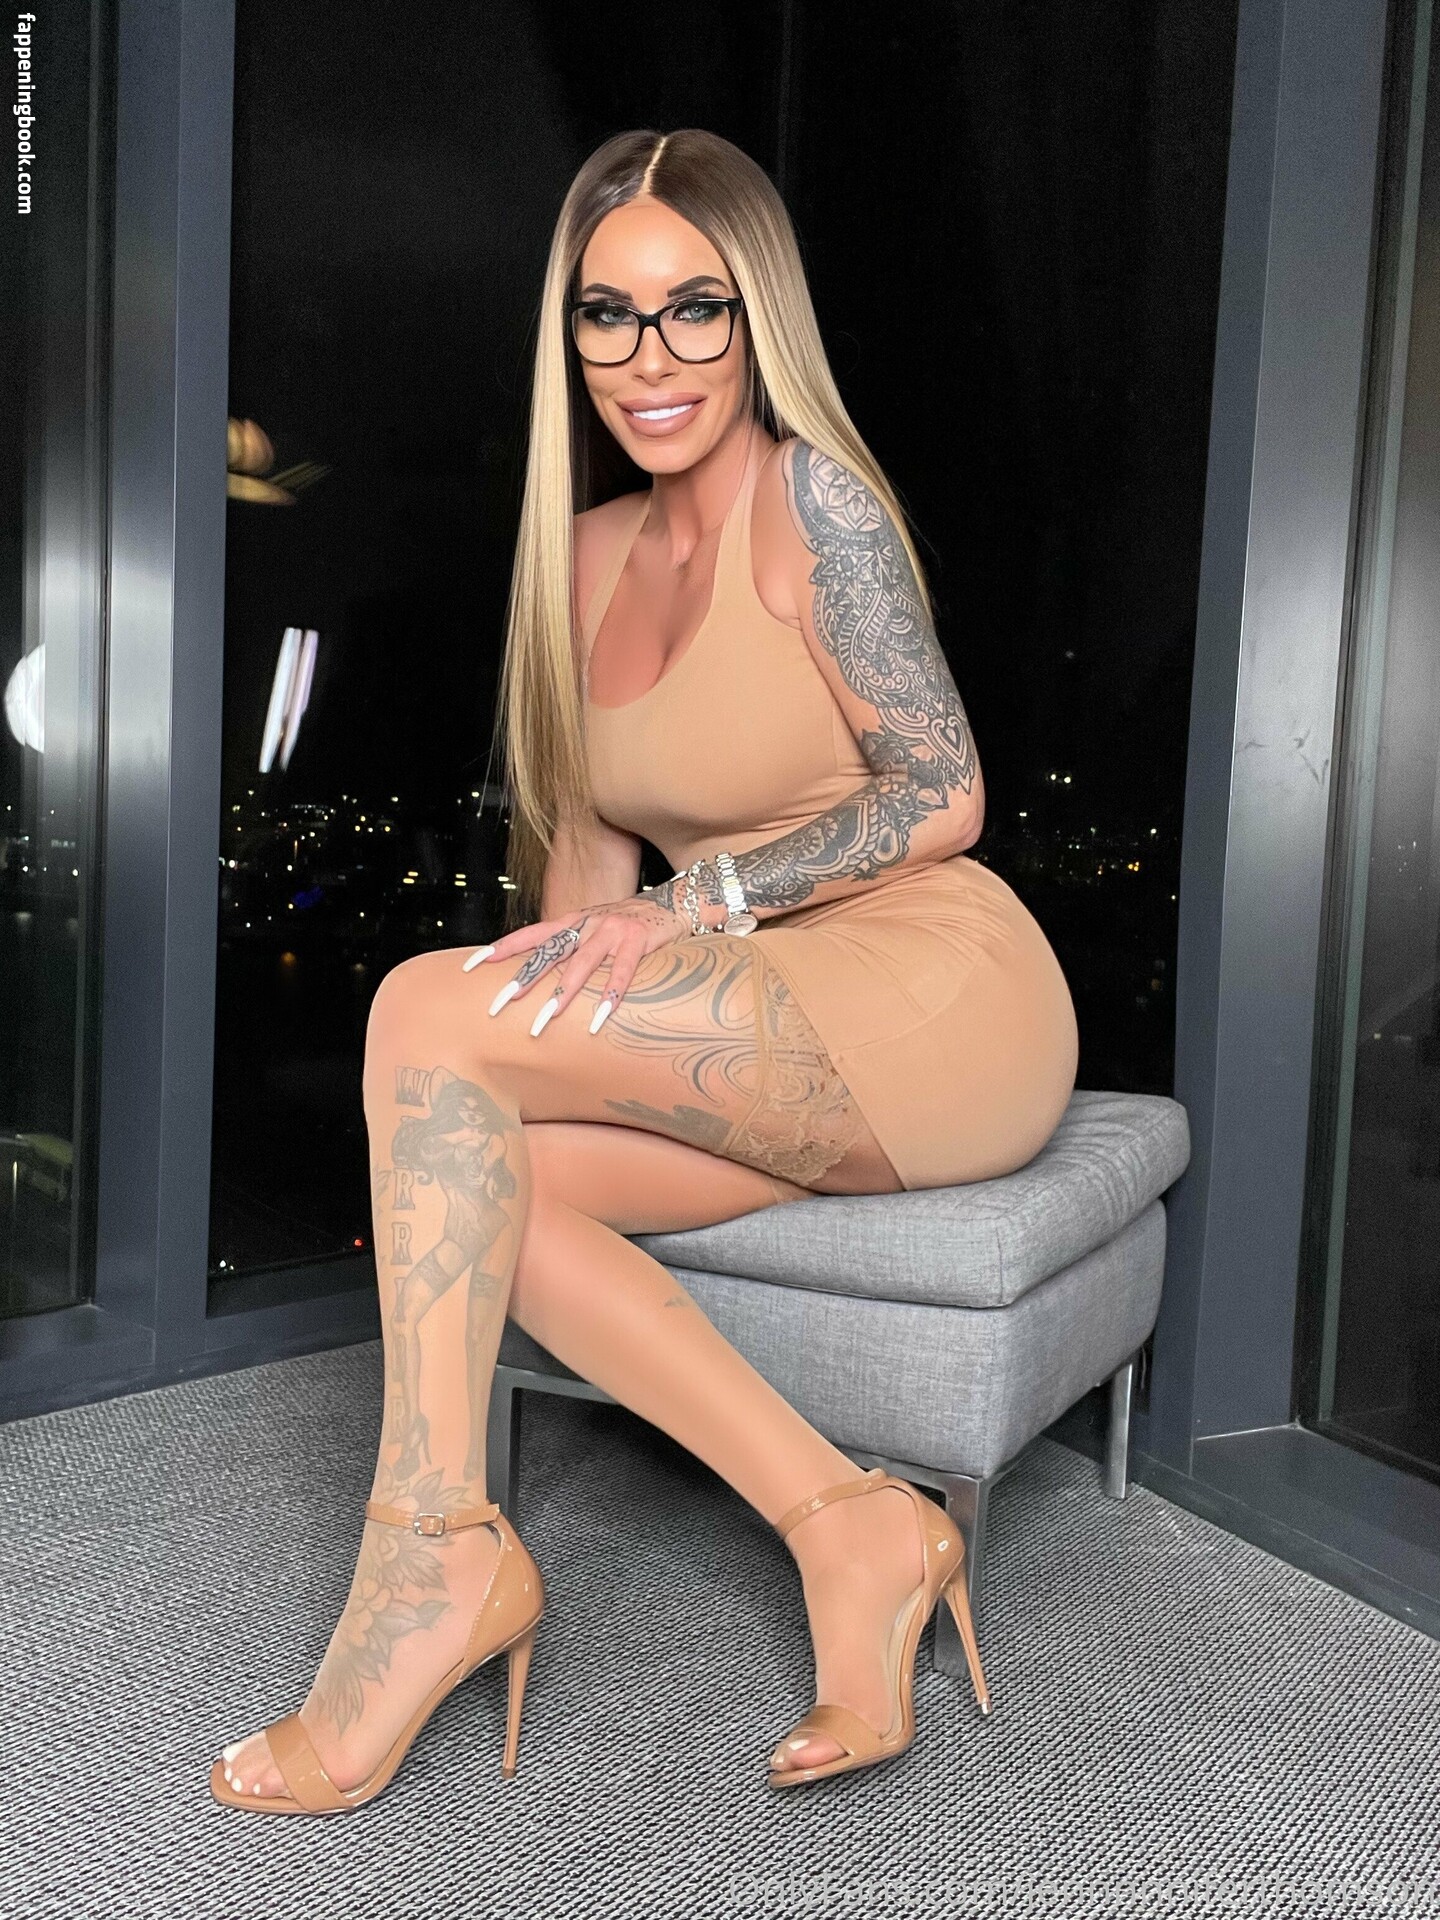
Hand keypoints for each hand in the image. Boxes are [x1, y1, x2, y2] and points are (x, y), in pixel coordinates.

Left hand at [459, 890, 697, 1035]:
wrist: (674, 902)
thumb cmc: (628, 924)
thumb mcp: (593, 929)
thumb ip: (570, 947)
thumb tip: (540, 975)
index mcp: (572, 921)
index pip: (529, 935)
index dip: (500, 949)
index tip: (471, 966)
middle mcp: (587, 924)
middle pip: (547, 953)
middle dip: (522, 980)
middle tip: (499, 1005)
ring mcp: (612, 931)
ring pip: (580, 965)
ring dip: (561, 995)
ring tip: (544, 1020)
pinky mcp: (639, 940)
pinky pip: (622, 972)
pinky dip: (611, 995)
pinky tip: (602, 1017)